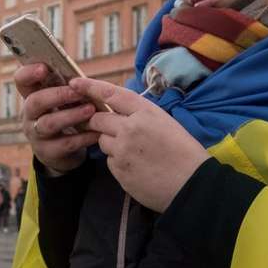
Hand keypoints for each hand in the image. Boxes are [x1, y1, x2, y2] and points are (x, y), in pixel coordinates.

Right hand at [16, 64, 99, 174]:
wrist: (62, 152)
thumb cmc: (65, 115)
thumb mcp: (62, 101)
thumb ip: (67, 87)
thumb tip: (83, 79)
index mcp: (32, 96)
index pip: (21, 80)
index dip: (29, 72)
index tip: (44, 68)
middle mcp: (29, 115)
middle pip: (35, 102)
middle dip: (57, 95)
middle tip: (78, 91)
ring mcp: (36, 135)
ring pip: (48, 123)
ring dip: (71, 115)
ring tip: (90, 110)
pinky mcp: (48, 152)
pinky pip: (65, 144)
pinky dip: (82, 137)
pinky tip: (96, 132)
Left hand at [71, 77, 209, 212]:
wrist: (192, 185)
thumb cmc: (184, 152)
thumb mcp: (165, 122)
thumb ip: (140, 115)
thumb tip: (119, 113)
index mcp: (145, 112)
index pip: (110, 94)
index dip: (90, 87)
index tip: (75, 83)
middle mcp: (130, 128)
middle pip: (99, 119)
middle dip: (100, 122)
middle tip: (114, 130)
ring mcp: (122, 150)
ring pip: (102, 141)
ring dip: (111, 144)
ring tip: (136, 153)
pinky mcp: (119, 170)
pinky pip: (109, 161)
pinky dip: (118, 162)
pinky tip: (137, 167)